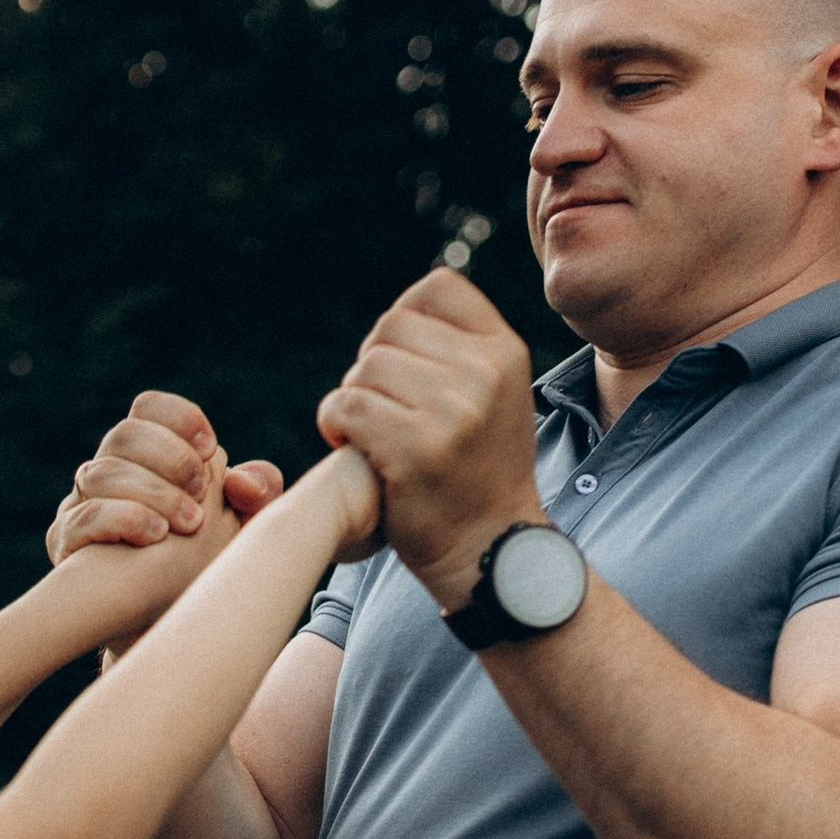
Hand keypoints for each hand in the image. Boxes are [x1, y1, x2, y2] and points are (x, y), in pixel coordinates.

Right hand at [65, 439, 241, 653]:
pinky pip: (85, 517)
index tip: (210, 448)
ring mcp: (80, 506)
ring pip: (101, 472)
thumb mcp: (241, 530)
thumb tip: (244, 482)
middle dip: (169, 457)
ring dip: (153, 492)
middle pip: (124, 434)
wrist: (162, 628)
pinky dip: (125, 519)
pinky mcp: (66, 544)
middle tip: (202, 490)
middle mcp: (108, 475)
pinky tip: (156, 535)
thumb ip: (256, 496)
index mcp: (146, 458)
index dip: (178, 419)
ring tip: (190, 522)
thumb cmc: (200, 568)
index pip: (149, 410)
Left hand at [316, 271, 542, 611]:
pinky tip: (350, 447)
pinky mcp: (416, 450)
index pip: (437, 288)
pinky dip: (334, 425)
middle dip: (371, 367)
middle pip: (390, 328)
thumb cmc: (479, 472)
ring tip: (368, 434)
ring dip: (351, 400)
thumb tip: (403, 310)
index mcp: (505, 351)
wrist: (490, 550)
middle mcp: (485, 373)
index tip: (402, 366)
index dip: (403, 321)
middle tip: (379, 411)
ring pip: (365, 368)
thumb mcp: (495, 397)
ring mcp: (453, 411)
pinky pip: (346, 407)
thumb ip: (460, 350)